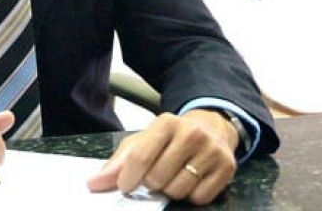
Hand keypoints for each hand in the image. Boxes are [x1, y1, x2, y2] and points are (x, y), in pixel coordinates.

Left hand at [87, 110, 237, 204]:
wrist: (211, 127)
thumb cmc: (170, 137)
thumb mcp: (143, 141)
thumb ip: (118, 162)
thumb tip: (94, 184)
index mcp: (165, 123)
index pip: (140, 157)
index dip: (128, 178)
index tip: (125, 186)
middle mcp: (190, 133)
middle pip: (158, 178)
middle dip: (153, 182)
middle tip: (158, 173)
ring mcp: (211, 150)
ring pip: (178, 191)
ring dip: (171, 190)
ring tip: (175, 174)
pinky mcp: (227, 168)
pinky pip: (200, 198)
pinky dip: (192, 195)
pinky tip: (192, 179)